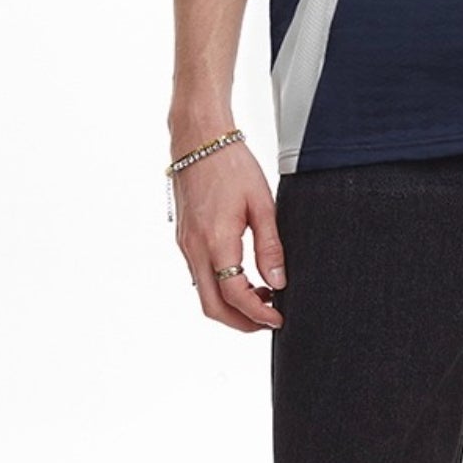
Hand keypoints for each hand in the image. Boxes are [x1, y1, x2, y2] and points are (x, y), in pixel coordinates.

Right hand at [170, 134, 286, 332]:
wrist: (199, 140)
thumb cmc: (231, 164)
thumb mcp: (261, 203)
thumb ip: (270, 246)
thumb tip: (278, 282)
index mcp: (216, 240)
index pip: (234, 295)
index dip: (257, 313)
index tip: (278, 317)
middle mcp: (194, 248)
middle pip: (212, 307)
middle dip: (241, 322)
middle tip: (268, 319)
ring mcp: (185, 245)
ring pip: (204, 294)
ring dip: (230, 305)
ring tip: (261, 295)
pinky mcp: (184, 239)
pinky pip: (199, 275)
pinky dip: (219, 287)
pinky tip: (242, 275)